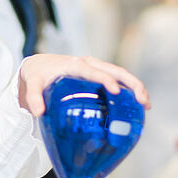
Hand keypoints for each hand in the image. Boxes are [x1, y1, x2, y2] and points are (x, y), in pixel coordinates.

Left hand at [18, 54, 150, 116]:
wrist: (38, 65)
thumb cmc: (37, 73)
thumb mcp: (31, 83)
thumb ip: (33, 97)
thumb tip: (38, 112)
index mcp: (76, 65)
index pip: (95, 71)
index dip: (106, 80)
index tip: (116, 92)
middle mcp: (89, 64)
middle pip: (117, 71)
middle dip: (133, 84)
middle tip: (143, 102)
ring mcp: (96, 69)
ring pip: (121, 75)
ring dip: (135, 87)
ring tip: (146, 105)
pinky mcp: (97, 76)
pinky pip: (117, 81)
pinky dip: (128, 91)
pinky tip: (135, 107)